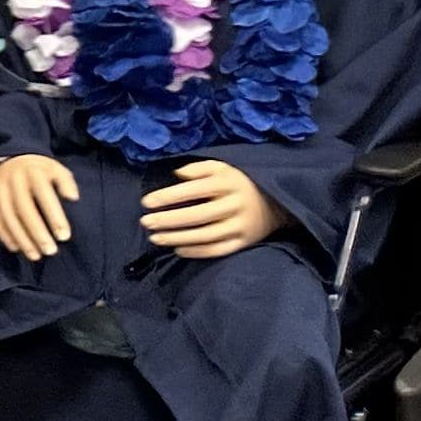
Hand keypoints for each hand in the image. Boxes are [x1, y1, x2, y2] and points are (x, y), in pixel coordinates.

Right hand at [0, 153, 77, 260]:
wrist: (8, 157)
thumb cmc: (39, 170)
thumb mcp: (55, 169)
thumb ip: (65, 182)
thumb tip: (73, 198)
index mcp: (33, 172)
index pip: (44, 195)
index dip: (54, 217)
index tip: (64, 236)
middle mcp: (14, 180)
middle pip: (24, 209)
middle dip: (37, 233)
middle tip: (50, 251)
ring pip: (8, 217)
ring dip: (22, 238)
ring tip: (35, 255)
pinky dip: (4, 235)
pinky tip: (16, 248)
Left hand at [141, 157, 283, 260]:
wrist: (275, 202)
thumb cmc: (238, 182)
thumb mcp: (222, 167)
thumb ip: (198, 168)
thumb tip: (176, 175)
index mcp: (226, 183)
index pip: (192, 190)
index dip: (167, 197)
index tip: (146, 203)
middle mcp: (233, 205)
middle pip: (196, 216)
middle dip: (167, 220)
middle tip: (145, 223)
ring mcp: (240, 225)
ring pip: (205, 236)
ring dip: (177, 238)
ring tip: (155, 238)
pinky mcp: (244, 242)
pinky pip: (218, 250)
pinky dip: (196, 252)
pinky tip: (178, 249)